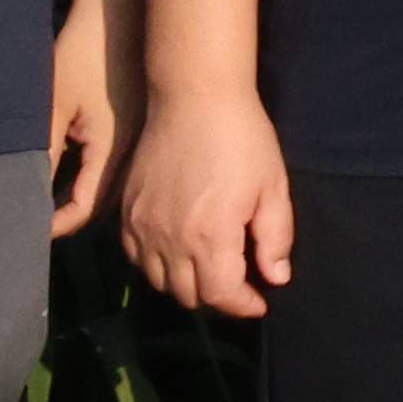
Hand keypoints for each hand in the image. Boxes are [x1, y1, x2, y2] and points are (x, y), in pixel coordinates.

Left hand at [45, 0, 134, 240]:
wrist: (121, 10)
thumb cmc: (84, 54)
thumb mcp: (52, 107)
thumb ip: (43, 156)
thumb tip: (27, 196)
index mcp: (113, 150)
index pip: (85, 209)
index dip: (55, 225)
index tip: (27, 229)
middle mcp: (134, 150)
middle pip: (104, 203)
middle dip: (70, 216)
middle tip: (36, 219)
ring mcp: (142, 137)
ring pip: (114, 185)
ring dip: (84, 196)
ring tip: (51, 200)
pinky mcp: (141, 123)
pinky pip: (119, 164)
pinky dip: (96, 176)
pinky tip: (76, 169)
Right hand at [121, 87, 298, 318]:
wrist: (194, 97)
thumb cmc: (243, 138)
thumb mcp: (273, 186)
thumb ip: (275, 238)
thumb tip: (276, 278)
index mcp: (210, 236)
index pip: (220, 295)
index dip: (242, 305)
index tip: (259, 302)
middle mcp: (169, 239)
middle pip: (187, 295)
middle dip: (216, 298)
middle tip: (237, 285)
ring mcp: (142, 226)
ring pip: (158, 281)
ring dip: (184, 285)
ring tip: (209, 271)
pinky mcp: (126, 211)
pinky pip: (135, 257)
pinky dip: (155, 266)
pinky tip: (176, 252)